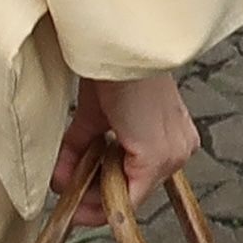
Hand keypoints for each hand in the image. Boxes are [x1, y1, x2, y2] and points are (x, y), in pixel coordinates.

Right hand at [50, 73, 199, 226]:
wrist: (118, 44)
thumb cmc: (111, 66)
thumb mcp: (96, 113)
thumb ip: (84, 146)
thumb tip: (63, 177)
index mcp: (173, 135)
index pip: (138, 178)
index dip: (102, 193)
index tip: (75, 199)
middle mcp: (179, 149)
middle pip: (132, 190)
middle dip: (92, 195)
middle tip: (64, 191)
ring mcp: (172, 155)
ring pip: (128, 194)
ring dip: (91, 194)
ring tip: (65, 186)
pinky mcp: (156, 157)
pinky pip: (126, 195)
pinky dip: (97, 196)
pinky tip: (72, 185)